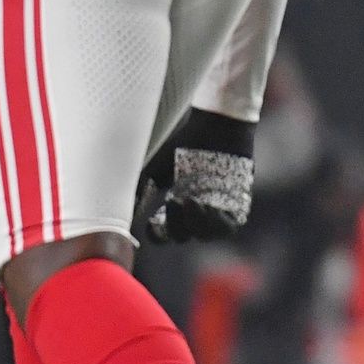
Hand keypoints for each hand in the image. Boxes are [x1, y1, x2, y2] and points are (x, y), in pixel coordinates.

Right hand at [146, 109, 255, 242]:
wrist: (215, 127)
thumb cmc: (183, 145)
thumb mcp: (155, 170)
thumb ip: (140, 192)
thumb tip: (126, 213)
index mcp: (173, 209)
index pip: (163, 234)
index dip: (156, 234)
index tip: (152, 221)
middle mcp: (193, 214)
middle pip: (182, 236)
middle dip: (176, 224)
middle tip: (173, 199)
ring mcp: (215, 212)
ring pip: (205, 234)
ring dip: (196, 223)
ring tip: (192, 202)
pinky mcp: (237, 206)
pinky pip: (228, 226)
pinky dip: (217, 222)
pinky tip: (208, 205)